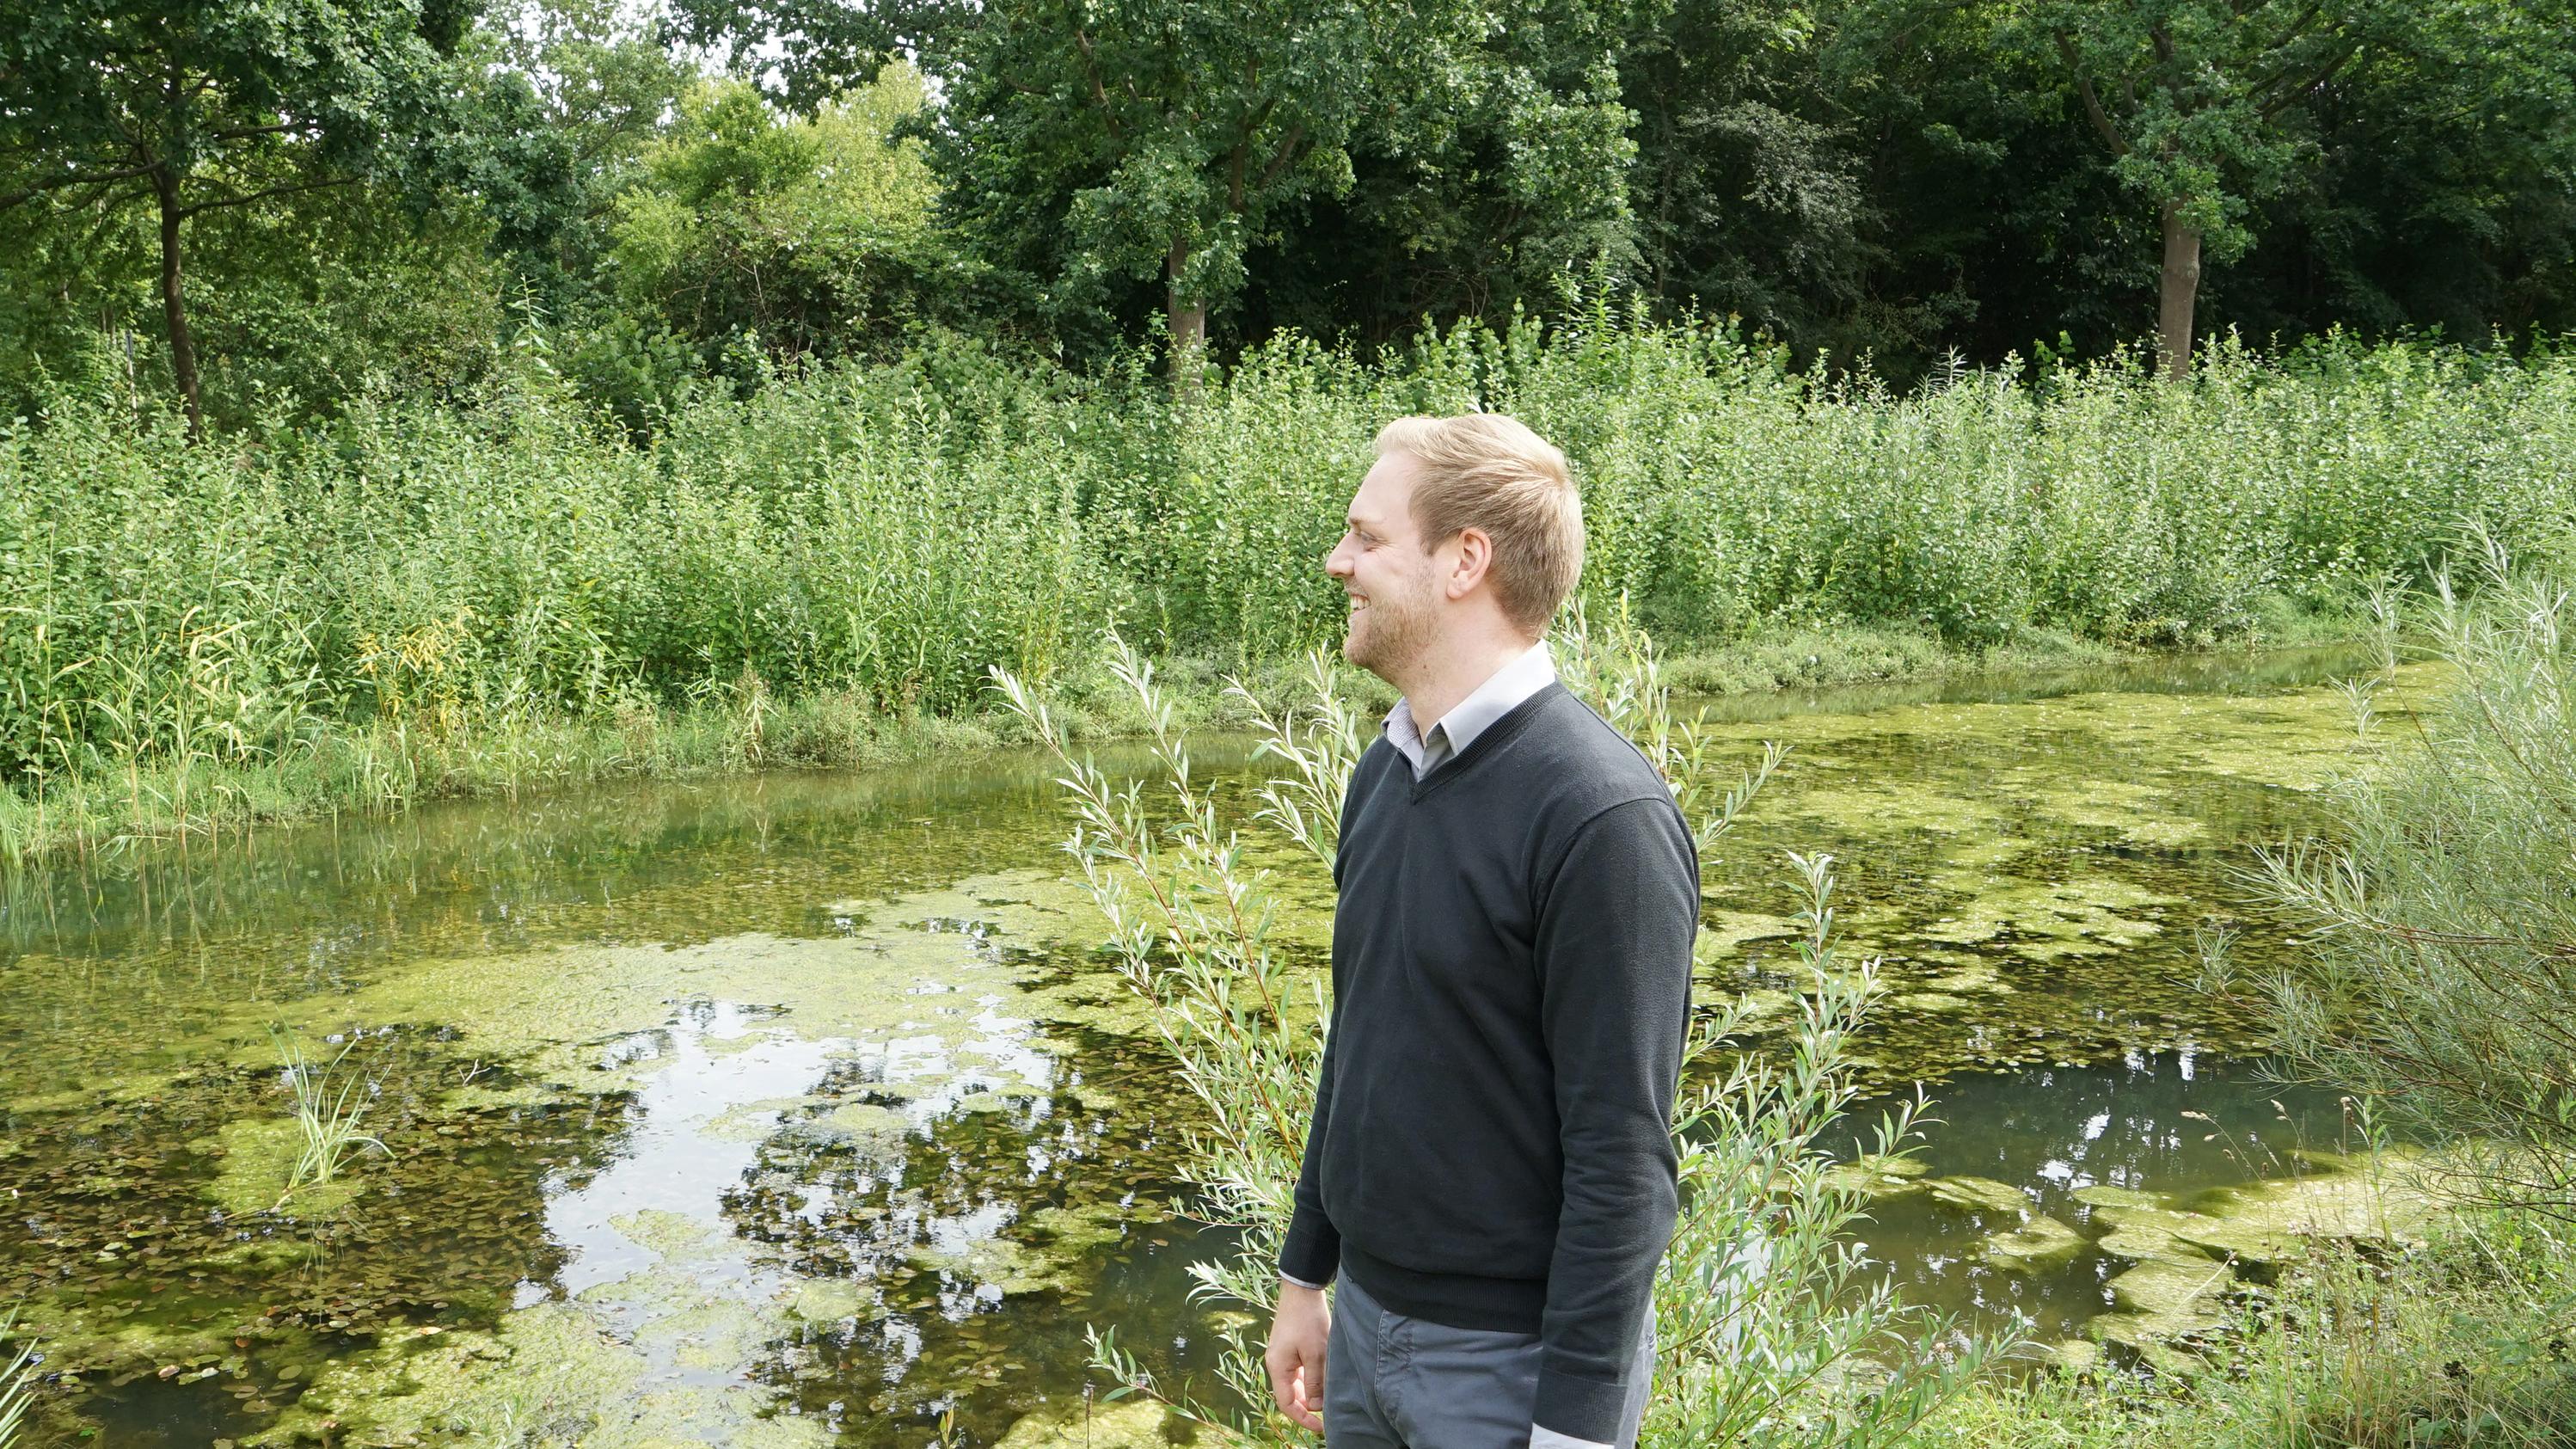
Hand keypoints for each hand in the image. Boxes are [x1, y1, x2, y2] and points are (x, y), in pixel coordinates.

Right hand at [1264, 1279, 1330, 1431]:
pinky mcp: (1290, 1348)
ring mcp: (1282, 1355)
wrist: (1302, 1290)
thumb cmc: (1308, 1320)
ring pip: (1295, 1383)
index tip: (1321, 1427)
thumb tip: (1314, 1406)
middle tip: (1328, 1415)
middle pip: (1289, 1394)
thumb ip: (1315, 1382)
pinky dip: (1310, 1379)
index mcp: (1278, 1367)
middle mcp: (1276, 1363)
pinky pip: (1298, 1371)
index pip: (1286, 1403)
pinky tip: (1324, 1380)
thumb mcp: (1316, 1354)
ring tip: (1329, 1398)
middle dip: (1307, 1406)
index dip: (1303, 1418)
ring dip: (1309, 1392)